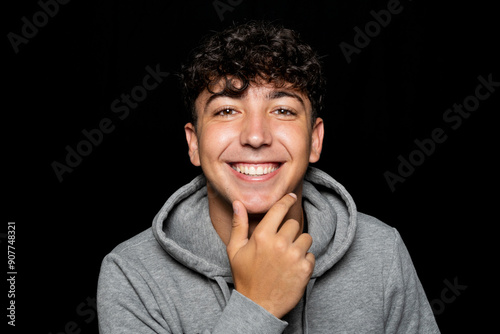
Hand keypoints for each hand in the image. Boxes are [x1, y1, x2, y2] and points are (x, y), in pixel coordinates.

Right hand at [226, 193, 314, 318]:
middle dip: (289, 232)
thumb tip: (239, 203)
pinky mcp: (305, 269)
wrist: (258, 305)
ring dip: (299, 245)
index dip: (286, 200)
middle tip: (280, 245)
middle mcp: (280, 243)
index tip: (290, 197)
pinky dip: (305, 260)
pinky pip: (311, 255)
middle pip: (294, 224)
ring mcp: (294, 256)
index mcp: (262, 236)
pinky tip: (293, 268)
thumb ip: (239, 225)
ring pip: (306, 238)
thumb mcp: (235, 250)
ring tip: (287, 257)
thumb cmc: (245, 277)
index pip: (279, 209)